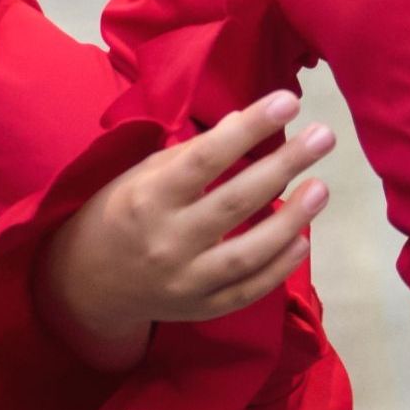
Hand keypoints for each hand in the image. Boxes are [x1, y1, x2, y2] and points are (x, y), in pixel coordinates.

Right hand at [39, 91, 334, 369]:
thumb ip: (191, 154)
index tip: (288, 100)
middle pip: (236, 201)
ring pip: (248, 253)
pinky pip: (247, 290)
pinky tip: (302, 239)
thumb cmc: (117, 212)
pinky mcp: (200, 309)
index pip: (206, 158)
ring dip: (291, 220)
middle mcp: (166, 240)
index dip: (250, 129)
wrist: (85, 283)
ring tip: (321, 188)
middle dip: (285, 165)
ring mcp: (185, 280)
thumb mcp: (140, 174)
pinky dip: (279, 267)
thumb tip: (243, 120)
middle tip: (324, 136)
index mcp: (147, 198)